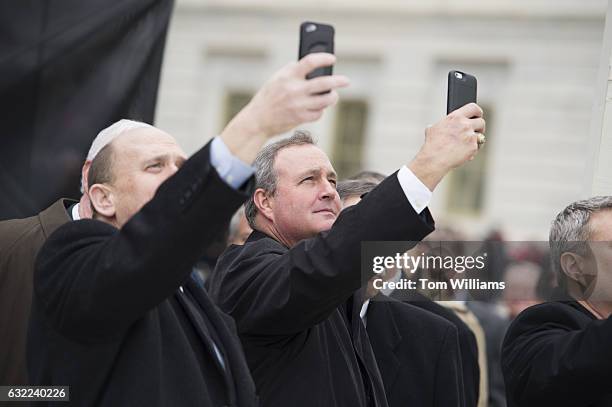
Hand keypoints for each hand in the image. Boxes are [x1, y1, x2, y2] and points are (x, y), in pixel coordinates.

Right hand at [220, 53, 349, 163]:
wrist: (258, 119)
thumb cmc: (270, 96)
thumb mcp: (277, 78)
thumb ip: (293, 70)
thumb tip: (315, 67)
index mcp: (288, 76)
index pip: (310, 62)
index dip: (324, 58)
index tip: (332, 58)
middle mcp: (294, 90)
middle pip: (324, 83)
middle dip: (339, 81)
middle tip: (346, 81)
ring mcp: (298, 105)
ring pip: (326, 100)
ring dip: (333, 97)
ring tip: (334, 95)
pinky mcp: (300, 118)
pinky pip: (318, 113)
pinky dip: (320, 110)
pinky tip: (318, 107)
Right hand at [408, 103, 484, 190]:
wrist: (434, 159)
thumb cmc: (432, 145)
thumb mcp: (433, 129)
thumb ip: (442, 124)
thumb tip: (439, 125)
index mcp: (455, 117)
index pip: (473, 108)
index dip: (478, 112)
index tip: (478, 116)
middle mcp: (464, 125)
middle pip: (481, 122)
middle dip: (479, 128)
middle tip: (475, 132)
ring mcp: (470, 136)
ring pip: (480, 136)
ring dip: (476, 140)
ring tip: (467, 146)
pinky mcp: (473, 147)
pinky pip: (477, 147)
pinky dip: (472, 151)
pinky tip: (463, 154)